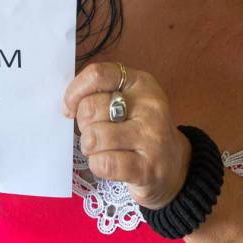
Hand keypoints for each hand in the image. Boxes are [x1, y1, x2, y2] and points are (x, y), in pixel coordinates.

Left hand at [63, 62, 189, 208]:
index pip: (97, 74)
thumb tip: (67, 104)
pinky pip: (104, 163)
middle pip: (90, 108)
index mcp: (141, 83)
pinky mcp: (148, 168)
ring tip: (104, 150)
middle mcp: (150, 106)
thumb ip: (99, 94)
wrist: (174, 167)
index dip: (75, 92)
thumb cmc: (139, 131)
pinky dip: (97, 165)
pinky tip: (109, 165)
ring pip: (95, 137)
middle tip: (96, 133)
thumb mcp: (128, 102)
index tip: (70, 108)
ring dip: (90, 148)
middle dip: (84, 125)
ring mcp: (151, 137)